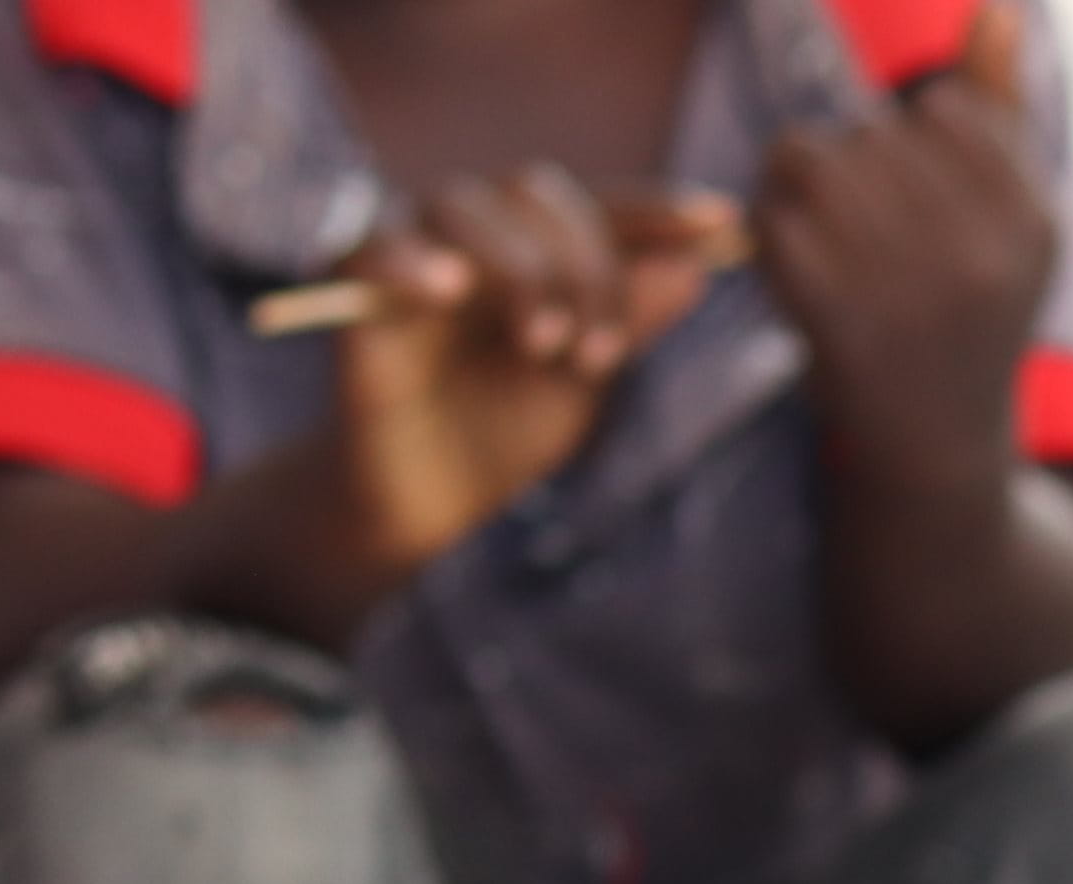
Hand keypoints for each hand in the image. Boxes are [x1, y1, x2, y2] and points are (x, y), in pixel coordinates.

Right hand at [327, 170, 736, 573]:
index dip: (658, 209)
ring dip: (520, 267)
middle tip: (601, 352)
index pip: (599, 206)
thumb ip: (624, 323)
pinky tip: (445, 291)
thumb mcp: (579, 382)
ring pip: (465, 205)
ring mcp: (411, 248)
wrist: (423, 500)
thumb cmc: (499, 433)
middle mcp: (474, 232)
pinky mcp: (349, 283)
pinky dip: (410, 259)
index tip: (722, 220)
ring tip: (544, 344)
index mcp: (536, 248)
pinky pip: (373, 243)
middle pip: (535, 194)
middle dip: (586, 265)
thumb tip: (692, 271)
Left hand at [755, 2, 1061, 504]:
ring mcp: (905, 283)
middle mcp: (979, 251)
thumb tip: (997, 7)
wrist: (934, 451)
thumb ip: (1002, 111)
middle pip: (871, 132)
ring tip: (831, 251)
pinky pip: (773, 209)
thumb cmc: (967, 319)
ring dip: (802, 194)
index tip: (918, 213)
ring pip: (813, 156)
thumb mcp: (1009, 223)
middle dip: (853, 172)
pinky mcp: (834, 309)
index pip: (939, 111)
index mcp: (1031, 221)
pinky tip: (798, 275)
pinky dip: (770, 231)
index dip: (911, 148)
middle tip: (867, 246)